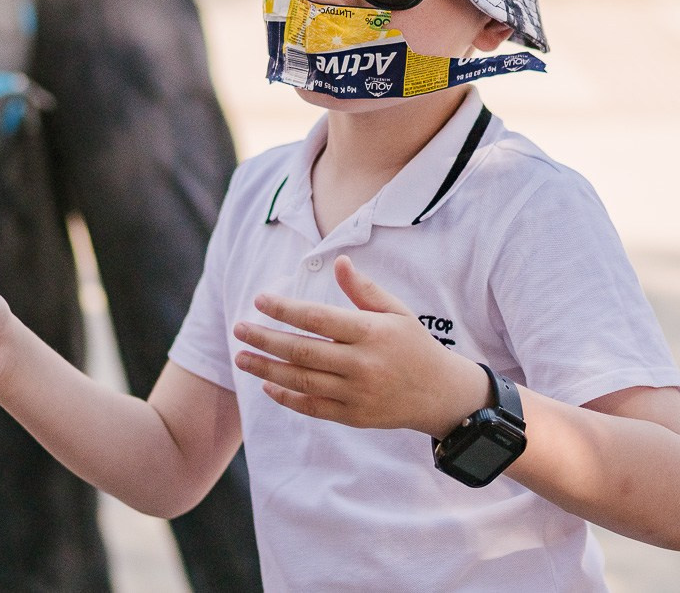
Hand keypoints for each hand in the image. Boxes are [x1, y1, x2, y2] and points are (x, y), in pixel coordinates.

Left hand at [232, 255, 488, 436]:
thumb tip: (338, 262)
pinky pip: (313, 407)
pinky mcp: (354, 417)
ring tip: (241, 357)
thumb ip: (364, 289)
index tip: (260, 300)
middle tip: (239, 329)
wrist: (440, 394)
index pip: (319, 318)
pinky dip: (287, 397)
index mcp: (371, 333)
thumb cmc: (415, 344)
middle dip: (265, 340)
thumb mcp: (397, 310)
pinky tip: (267, 384)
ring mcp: (357, 394)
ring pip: (302, 381)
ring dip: (266, 369)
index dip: (286, 309)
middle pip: (302, 351)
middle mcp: (362, 364)